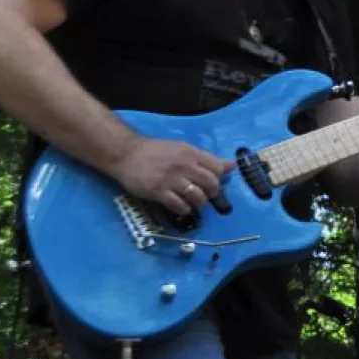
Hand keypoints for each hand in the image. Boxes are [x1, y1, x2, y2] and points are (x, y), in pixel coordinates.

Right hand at [109, 138, 231, 216]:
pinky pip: (179, 205)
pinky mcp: (158, 191)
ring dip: (198, 203)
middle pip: (211, 184)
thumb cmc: (156, 151)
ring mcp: (171, 179)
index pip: (217, 168)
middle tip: (204, 195)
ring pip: (197, 196)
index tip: (212, 183)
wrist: (126, 153)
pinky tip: (180, 206)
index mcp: (191, 153)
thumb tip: (231, 165)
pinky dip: (184, 209)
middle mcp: (184, 165)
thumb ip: (207, 159)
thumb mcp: (183, 149)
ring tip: (192, 202)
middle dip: (211, 193)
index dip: (218, 178)